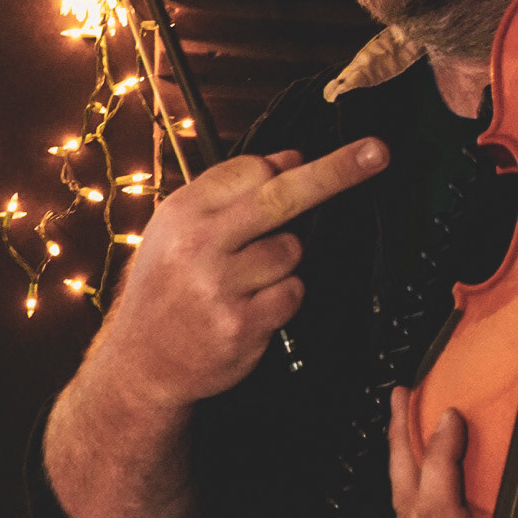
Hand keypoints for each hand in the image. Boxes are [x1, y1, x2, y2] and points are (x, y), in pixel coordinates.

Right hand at [99, 138, 388, 407]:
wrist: (141, 364)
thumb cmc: (166, 290)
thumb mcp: (178, 232)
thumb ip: (230, 195)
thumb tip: (290, 160)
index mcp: (183, 213)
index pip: (252, 170)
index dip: (283, 170)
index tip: (317, 157)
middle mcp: (199, 245)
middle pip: (282, 196)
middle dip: (335, 171)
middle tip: (376, 153)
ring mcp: (220, 286)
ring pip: (291, 251)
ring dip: (283, 264)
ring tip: (245, 282)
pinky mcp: (241, 325)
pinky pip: (292, 294)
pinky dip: (283, 299)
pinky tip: (251, 308)